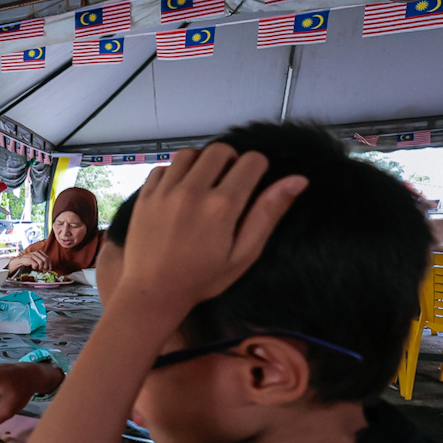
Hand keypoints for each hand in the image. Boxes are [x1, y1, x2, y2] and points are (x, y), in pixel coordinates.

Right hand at [7, 251, 49, 274]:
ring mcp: (33, 255)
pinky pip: (36, 265)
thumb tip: (48, 268)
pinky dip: (35, 268)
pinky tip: (33, 268)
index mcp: (39, 252)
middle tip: (45, 270)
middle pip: (45, 260)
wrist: (21, 260)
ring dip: (41, 267)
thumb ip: (42, 261)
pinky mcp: (30, 259)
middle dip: (46, 266)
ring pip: (41, 262)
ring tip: (38, 269)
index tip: (49, 268)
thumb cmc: (30, 260)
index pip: (47, 257)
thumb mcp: (37, 258)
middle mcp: (37, 253)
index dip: (49, 264)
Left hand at [121, 144, 306, 314]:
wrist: (153, 292)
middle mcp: (192, 192)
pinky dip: (174, 173)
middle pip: (220, 150)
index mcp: (222, 206)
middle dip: (231, 161)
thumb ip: (268, 213)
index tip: (251, 184)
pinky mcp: (146, 196)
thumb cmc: (200, 278)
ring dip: (201, 163)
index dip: (258, 169)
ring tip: (204, 186)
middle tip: (228, 185)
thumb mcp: (243, 253)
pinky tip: (180, 193)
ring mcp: (165, 192)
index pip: (252, 161)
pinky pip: (163, 167)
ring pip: (190, 153)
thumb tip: (297, 180)